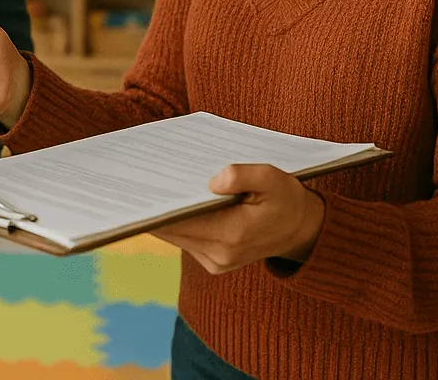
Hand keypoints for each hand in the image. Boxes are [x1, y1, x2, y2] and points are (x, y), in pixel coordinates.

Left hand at [152, 164, 325, 274]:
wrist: (301, 229)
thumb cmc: (285, 199)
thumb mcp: (272, 178)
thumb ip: (243, 175)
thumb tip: (213, 181)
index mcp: (232, 235)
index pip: (180, 222)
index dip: (157, 207)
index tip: (139, 189)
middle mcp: (219, 255)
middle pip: (172, 230)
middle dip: (156, 208)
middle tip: (136, 181)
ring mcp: (216, 261)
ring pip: (176, 236)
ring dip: (165, 215)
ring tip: (149, 187)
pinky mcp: (214, 262)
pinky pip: (186, 240)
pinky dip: (178, 222)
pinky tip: (171, 201)